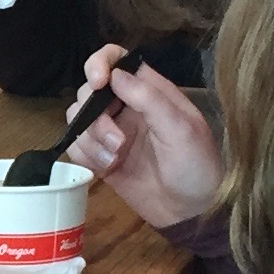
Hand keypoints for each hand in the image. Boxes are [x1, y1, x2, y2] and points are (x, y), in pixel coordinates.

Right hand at [64, 42, 222, 229]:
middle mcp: (127, 107)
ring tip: (115, 160)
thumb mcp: (181, 129)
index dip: (100, 63)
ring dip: (91, 140)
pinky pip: (77, 147)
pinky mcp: (101, 159)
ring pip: (78, 120)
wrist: (191, 213)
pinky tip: (108, 169)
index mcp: (151, 91)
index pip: (117, 60)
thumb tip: (116, 74)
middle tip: (118, 142)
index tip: (97, 83)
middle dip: (95, 116)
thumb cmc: (196, 166)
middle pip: (89, 92)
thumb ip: (149, 99)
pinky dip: (86, 157)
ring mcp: (112, 133)